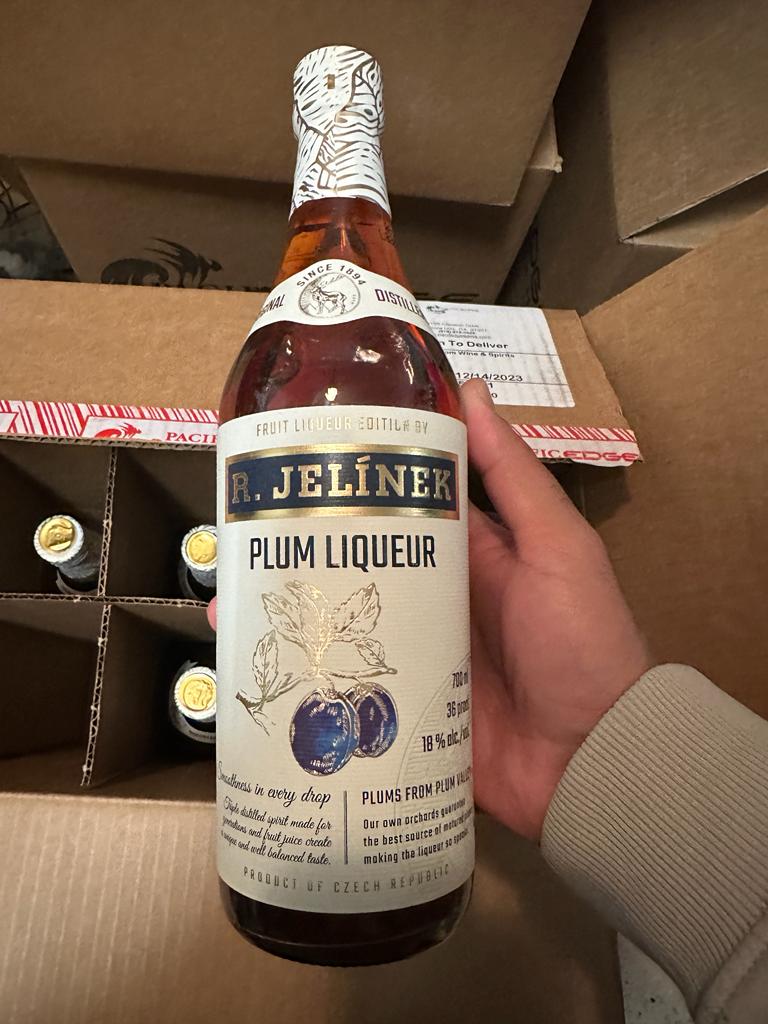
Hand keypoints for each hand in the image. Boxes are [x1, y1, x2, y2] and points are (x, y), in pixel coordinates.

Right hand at [208, 379, 650, 842]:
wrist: (593, 761)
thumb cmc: (581, 641)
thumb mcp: (557, 547)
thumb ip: (514, 477)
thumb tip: (472, 392)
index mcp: (472, 552)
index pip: (405, 502)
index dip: (361, 476)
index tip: (302, 450)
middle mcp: (437, 596)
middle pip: (364, 561)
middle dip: (309, 546)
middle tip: (241, 526)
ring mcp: (414, 652)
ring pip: (342, 622)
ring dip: (295, 609)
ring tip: (230, 594)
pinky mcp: (399, 705)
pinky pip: (343, 684)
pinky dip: (302, 673)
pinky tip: (255, 663)